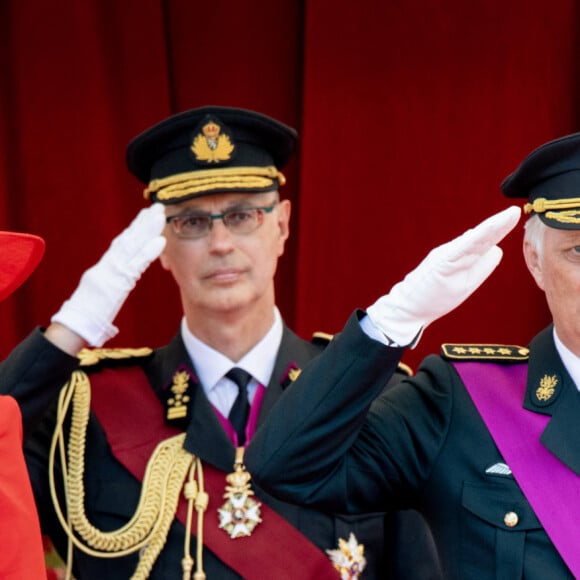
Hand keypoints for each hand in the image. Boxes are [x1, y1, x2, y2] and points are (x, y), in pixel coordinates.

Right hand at [51, 203, 166, 345]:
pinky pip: (136, 265)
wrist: (75, 325)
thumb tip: (123, 278)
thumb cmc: (88, 315)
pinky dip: (148, 252)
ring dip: (147, 230)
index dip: (135, 228)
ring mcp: (111, 272)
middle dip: (143, 222)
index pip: (122, 243)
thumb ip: (114, 282)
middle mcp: (107, 265)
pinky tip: (161, 241)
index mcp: (104, 268)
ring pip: (132, 246)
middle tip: (158, 207)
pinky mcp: (116, 283)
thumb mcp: (103, 294)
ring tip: (160, 216)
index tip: (146, 214)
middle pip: (128, 239)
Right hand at [366, 205, 520, 346]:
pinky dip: (470, 242)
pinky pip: (457, 251)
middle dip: (498, 224)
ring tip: (505, 218)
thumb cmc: (436, 296)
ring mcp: (446, 256)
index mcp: (464, 258)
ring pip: (472, 241)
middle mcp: (455, 252)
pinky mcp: (439, 264)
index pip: (486, 241)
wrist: (409, 307)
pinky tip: (481, 234)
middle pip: (481, 236)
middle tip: (515, 211)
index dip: (500, 228)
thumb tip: (496, 247)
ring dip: (488, 230)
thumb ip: (481, 265)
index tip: (514, 215)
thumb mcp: (465, 282)